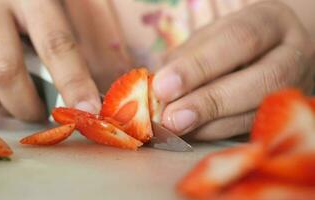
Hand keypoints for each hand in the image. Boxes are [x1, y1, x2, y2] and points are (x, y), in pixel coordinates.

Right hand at [0, 0, 100, 120]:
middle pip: (3, 71)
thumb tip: (108, 77)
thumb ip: (88, 30)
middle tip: (44, 113)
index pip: (55, 44)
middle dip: (28, 105)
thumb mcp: (68, 0)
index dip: (73, 83)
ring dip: (5, 103)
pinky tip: (1, 87)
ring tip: (22, 95)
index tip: (89, 110)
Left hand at [153, 1, 314, 139]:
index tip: (163, 86)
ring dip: (212, 125)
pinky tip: (192, 133)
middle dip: (209, 101)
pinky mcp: (284, 114)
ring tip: (177, 128)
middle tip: (171, 118)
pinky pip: (253, 129)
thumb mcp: (209, 38)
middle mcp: (293, 54)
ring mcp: (295, 87)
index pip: (238, 39)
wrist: (267, 54)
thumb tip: (159, 89)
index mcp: (271, 22)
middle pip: (260, 80)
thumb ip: (188, 58)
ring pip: (260, 111)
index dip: (199, 66)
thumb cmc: (229, 43)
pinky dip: (218, 133)